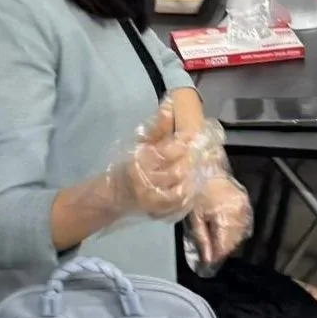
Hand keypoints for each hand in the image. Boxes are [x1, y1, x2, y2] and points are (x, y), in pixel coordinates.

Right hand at [122, 101, 196, 218]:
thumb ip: (158, 126)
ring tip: (198, 171)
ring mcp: (151, 200)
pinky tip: (192, 187)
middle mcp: (145, 180)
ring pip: (180, 191)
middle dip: (192, 162)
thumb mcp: (141, 142)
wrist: (114, 194)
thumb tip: (170, 104)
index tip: (196, 138)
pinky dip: (188, 197)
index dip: (185, 144)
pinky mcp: (156, 213)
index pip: (168, 151)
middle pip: (177, 171)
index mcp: (141, 159)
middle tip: (202, 155)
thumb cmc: (130, 163)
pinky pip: (178, 206)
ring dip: (192, 180)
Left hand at [188, 174, 252, 265]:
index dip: (215, 256)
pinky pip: (244, 223)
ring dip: (229, 240)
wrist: (205, 169)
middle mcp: (238, 211)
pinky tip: (226, 229)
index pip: (224, 246)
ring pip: (240, 234)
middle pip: (234, 241)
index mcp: (225, 215)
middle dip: (222, 249)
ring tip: (216, 240)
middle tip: (210, 253)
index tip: (208, 262)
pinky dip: (235, 229)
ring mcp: (244, 205)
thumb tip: (207, 259)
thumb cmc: (197, 190)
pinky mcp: (245, 201)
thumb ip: (202, 240)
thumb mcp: (195, 218)